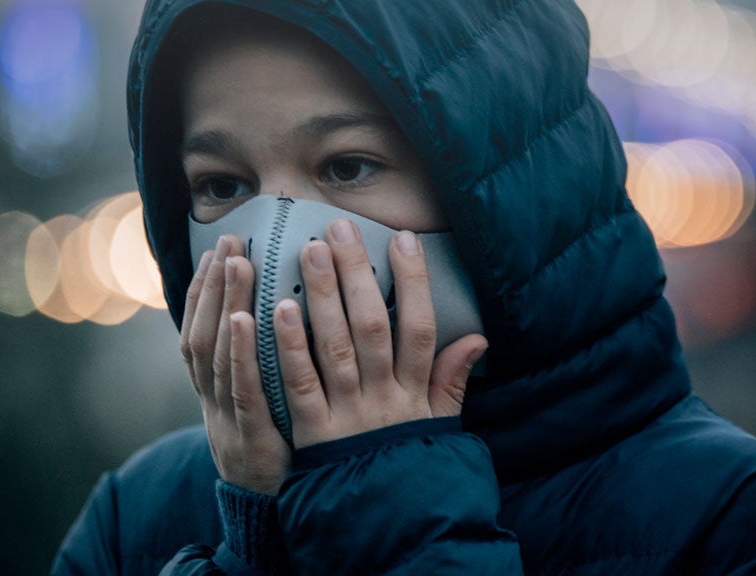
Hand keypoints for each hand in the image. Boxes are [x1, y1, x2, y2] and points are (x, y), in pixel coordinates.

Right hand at [180, 235, 290, 494]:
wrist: (269, 512)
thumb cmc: (277, 447)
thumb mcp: (268, 401)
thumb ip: (273, 359)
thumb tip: (287, 308)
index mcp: (218, 387)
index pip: (204, 327)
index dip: (207, 288)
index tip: (220, 246)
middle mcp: (214, 397)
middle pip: (206, 330)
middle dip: (214, 284)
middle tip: (229, 240)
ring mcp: (228, 416)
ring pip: (218, 352)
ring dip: (225, 303)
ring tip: (236, 261)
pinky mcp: (251, 435)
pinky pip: (242, 389)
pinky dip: (240, 352)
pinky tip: (245, 317)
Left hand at [274, 218, 487, 448]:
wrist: (388, 528)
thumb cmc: (411, 468)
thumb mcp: (440, 427)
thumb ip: (452, 380)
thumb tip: (478, 336)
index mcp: (416, 394)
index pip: (420, 327)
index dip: (414, 282)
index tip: (403, 239)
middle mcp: (385, 399)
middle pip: (372, 326)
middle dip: (356, 274)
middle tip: (339, 228)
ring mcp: (349, 416)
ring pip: (335, 347)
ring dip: (321, 297)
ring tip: (308, 251)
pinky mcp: (314, 436)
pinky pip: (301, 385)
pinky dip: (289, 347)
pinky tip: (277, 311)